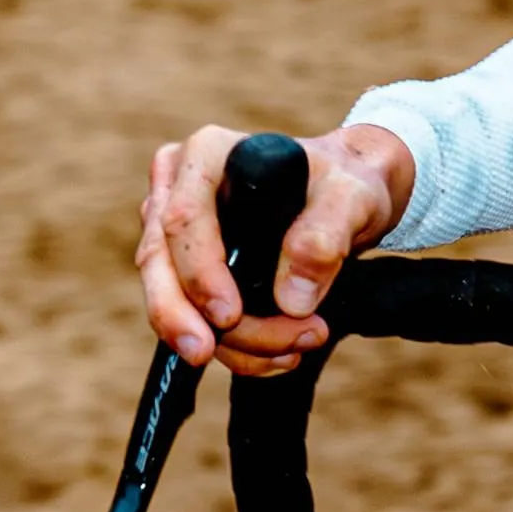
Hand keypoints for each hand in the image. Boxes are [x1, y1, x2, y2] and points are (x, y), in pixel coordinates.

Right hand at [135, 122, 414, 376]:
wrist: (347, 198)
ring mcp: (175, 230)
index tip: (229, 316)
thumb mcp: (352, 196)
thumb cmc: (345, 184)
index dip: (199, 272)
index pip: (183, 217)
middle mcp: (178, 188)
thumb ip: (327, 234)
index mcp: (207, 155)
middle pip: (159, 261)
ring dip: (226, 340)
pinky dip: (231, 346)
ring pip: (172, 296)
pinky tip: (276, 356)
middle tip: (207, 354)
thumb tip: (292, 299)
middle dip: (185, 318)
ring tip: (291, 351)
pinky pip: (193, 314)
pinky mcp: (186, 268)